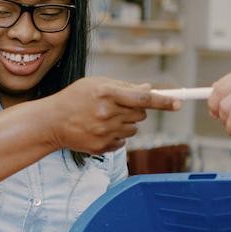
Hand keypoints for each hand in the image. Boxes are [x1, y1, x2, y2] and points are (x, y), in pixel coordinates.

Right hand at [48, 77, 178, 153]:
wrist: (52, 122)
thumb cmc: (76, 98)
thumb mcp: (97, 84)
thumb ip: (124, 87)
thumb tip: (149, 89)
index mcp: (107, 94)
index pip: (143, 98)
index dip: (164, 101)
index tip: (178, 103)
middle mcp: (108, 114)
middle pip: (141, 115)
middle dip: (137, 110)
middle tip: (119, 106)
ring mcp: (105, 132)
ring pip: (134, 129)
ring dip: (126, 123)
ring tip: (105, 118)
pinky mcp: (103, 147)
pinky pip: (123, 142)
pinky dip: (117, 136)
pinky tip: (99, 130)